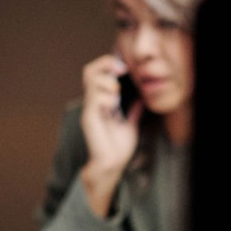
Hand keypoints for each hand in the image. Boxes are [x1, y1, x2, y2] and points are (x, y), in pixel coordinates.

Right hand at [77, 54, 139, 215]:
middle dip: (105, 65)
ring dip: (107, 82)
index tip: (125, 68)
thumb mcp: (130, 124)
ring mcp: (89, 109)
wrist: (111, 165)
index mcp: (101, 101)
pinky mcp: (89, 118)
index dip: (108, 64)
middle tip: (121, 71)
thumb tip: (141, 98)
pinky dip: (105, 97)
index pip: (97, 73)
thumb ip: (133, 110)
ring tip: (117, 93)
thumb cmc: (117, 147)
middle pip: (89, 71)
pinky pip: (94, 99)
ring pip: (91, 81)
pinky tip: (114, 106)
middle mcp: (93, 102)